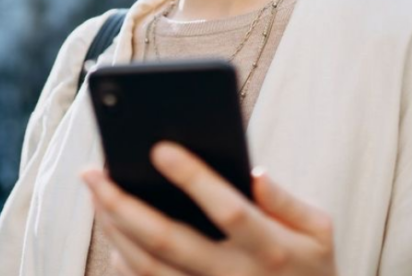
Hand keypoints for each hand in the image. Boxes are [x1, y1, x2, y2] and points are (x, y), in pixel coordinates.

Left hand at [80, 141, 337, 275]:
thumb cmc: (311, 269)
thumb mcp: (318, 232)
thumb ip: (287, 201)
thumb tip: (254, 173)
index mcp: (270, 247)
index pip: (227, 208)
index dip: (194, 178)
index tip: (160, 147)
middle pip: (167, 240)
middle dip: (123, 203)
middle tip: (93, 171)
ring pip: (147, 266)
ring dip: (113, 228)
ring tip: (95, 192)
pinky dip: (122, 260)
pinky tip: (111, 230)